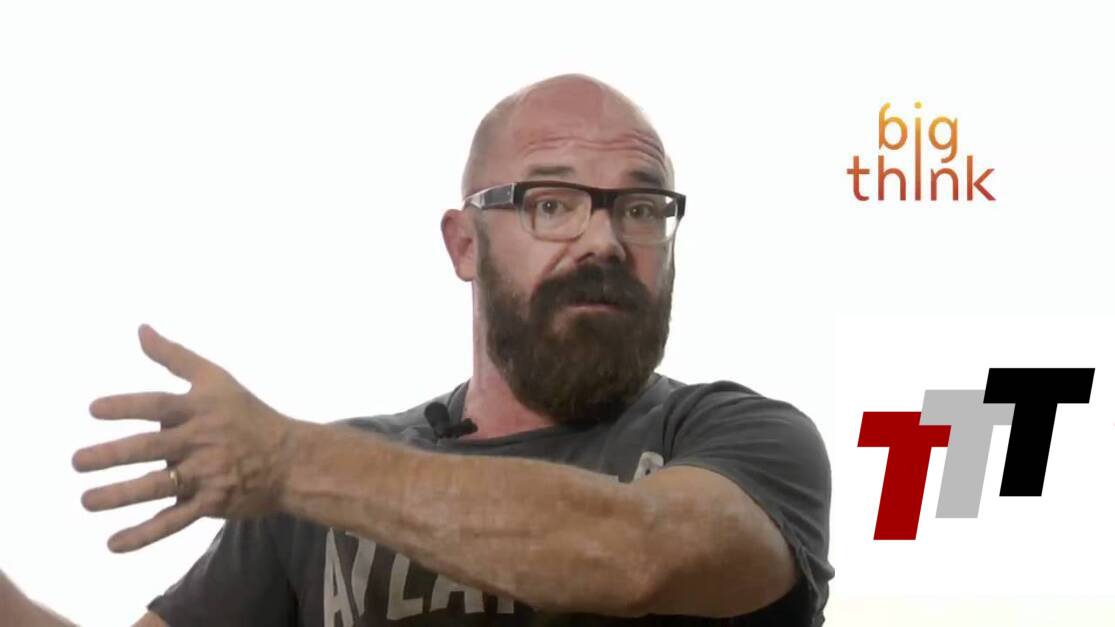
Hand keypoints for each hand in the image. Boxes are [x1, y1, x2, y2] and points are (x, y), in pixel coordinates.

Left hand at [73, 324, 298, 552]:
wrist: (291, 460)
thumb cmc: (249, 415)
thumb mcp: (216, 380)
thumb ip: (175, 357)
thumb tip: (140, 330)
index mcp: (201, 410)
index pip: (158, 406)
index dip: (127, 407)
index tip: (94, 410)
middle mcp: (202, 442)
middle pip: (151, 448)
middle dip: (112, 455)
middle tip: (77, 461)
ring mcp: (207, 475)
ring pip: (158, 487)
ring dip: (120, 495)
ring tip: (87, 500)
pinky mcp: (211, 504)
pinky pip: (173, 521)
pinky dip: (144, 534)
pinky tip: (114, 543)